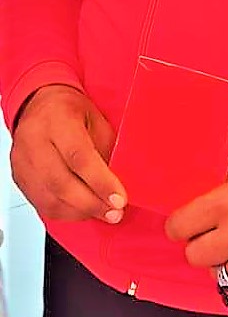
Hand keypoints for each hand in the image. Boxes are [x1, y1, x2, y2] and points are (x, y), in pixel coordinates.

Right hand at [11, 84, 127, 223]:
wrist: (39, 104)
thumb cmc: (69, 109)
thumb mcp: (96, 118)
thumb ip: (106, 148)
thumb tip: (119, 181)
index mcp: (57, 120)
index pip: (79, 157)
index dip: (101, 182)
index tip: (119, 199)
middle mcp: (34, 141)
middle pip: (62, 183)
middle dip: (92, 203)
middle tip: (115, 212)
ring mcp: (23, 162)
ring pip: (50, 199)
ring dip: (81, 212)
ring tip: (103, 213)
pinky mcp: (19, 179)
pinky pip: (42, 205)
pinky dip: (66, 213)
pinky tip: (83, 210)